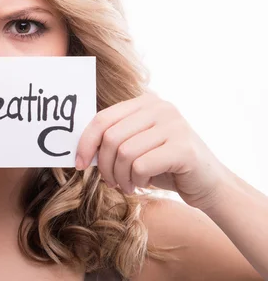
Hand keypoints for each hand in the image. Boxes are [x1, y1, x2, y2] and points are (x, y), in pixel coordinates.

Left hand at [75, 91, 231, 209]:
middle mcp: (160, 107)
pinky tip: (143, 184)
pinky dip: (136, 180)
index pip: (102, 118)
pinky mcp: (183, 147)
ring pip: (124, 153)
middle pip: (111, 137)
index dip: (86, 142)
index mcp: (144, 102)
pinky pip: (141, 165)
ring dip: (120, 176)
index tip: (80, 163)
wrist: (209, 184)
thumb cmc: (165, 165)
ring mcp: (174, 125)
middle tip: (110, 181)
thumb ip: (114, 139)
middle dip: (104, 165)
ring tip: (127, 185)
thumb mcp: (136, 145)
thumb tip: (80, 150)